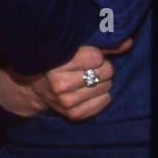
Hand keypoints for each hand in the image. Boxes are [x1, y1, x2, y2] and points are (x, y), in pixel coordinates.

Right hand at [0, 40, 132, 120]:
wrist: (30, 87)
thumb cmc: (51, 62)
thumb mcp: (64, 49)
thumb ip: (95, 45)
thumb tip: (127, 43)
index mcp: (55, 63)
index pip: (96, 56)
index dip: (95, 54)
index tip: (86, 55)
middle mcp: (59, 84)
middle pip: (105, 72)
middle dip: (101, 68)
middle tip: (90, 67)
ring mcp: (66, 101)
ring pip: (107, 87)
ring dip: (101, 81)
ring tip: (87, 78)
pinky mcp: (74, 114)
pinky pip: (104, 102)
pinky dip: (101, 95)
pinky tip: (88, 91)